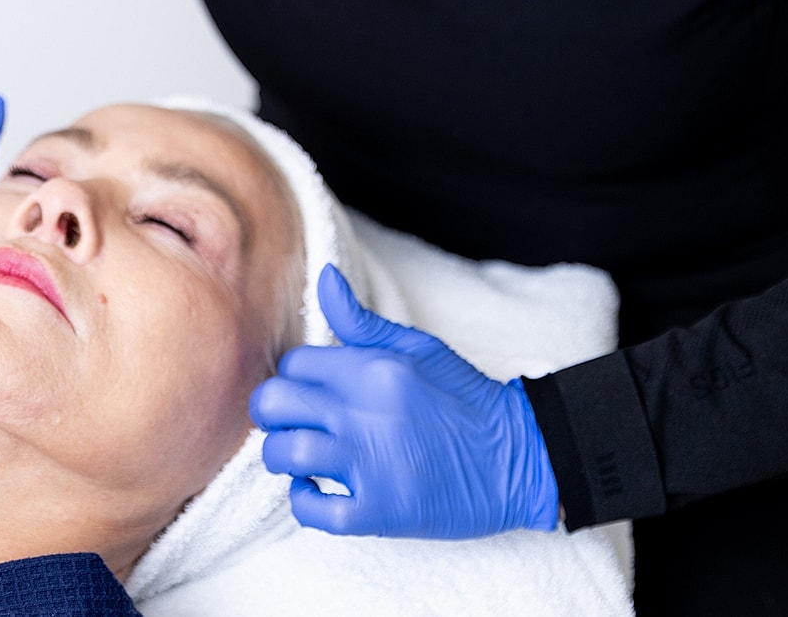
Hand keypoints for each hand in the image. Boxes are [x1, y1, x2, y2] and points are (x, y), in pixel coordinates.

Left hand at [250, 263, 558, 538]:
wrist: (514, 457)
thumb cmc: (464, 397)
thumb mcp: (416, 346)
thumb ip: (361, 320)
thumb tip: (324, 276)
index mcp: (372, 368)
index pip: (295, 364)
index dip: (295, 377)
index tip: (310, 391)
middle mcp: (363, 412)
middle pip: (275, 404)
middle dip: (273, 413)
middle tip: (292, 421)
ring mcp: (369, 464)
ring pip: (284, 455)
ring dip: (282, 456)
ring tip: (302, 457)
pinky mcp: (378, 511)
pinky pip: (312, 510)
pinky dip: (303, 500)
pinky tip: (317, 489)